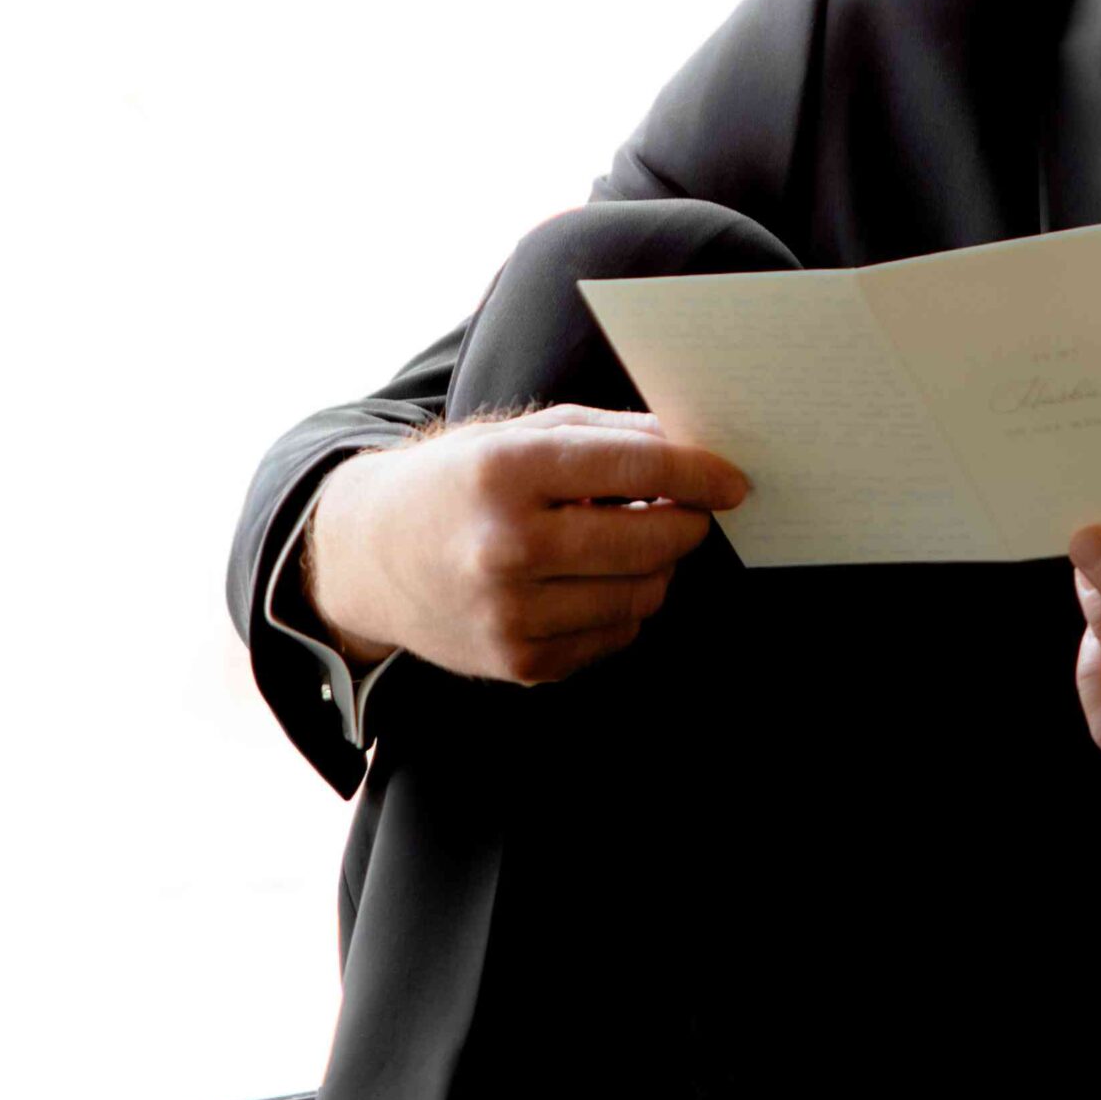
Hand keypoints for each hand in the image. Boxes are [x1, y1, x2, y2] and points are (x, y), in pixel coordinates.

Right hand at [301, 408, 748, 688]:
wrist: (368, 557)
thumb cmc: (458, 483)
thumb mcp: (517, 436)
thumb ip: (607, 436)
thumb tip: (694, 449)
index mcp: (506, 472)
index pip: (636, 468)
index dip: (699, 473)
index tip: (732, 481)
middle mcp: (506, 547)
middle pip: (652, 540)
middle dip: (685, 522)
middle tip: (682, 508)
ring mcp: (512, 614)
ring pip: (643, 593)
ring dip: (656, 566)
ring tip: (623, 542)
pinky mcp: (520, 663)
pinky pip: (616, 635)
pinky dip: (622, 606)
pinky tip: (587, 582)